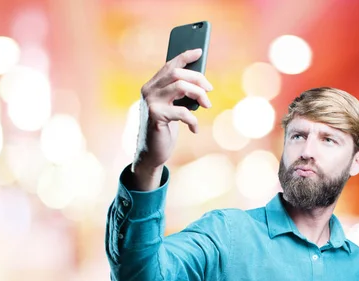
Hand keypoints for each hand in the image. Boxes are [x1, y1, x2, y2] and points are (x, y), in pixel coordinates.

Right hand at [131, 48, 212, 190]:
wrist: (151, 152)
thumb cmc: (165, 128)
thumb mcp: (173, 107)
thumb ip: (180, 94)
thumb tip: (201, 81)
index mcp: (152, 86)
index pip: (169, 65)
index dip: (185, 56)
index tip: (200, 51)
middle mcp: (149, 91)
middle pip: (177, 73)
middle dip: (198, 78)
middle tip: (209, 90)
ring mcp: (151, 102)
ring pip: (181, 86)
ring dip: (199, 94)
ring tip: (207, 105)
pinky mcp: (156, 116)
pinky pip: (182, 111)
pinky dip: (193, 120)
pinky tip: (194, 128)